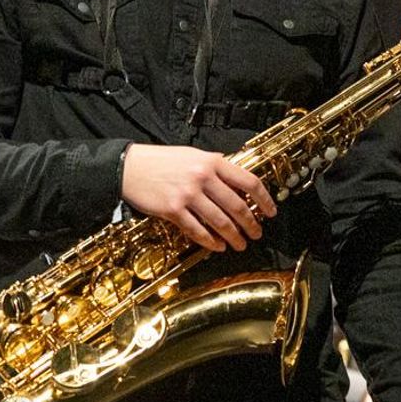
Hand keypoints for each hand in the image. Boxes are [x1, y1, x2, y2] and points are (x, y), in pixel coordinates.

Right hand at [120, 144, 275, 251]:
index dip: (264, 199)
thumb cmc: (161, 160)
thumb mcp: (193, 155)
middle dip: (251, 224)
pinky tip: (218, 246)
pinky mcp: (173, 210)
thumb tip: (235, 179)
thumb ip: (215, 165)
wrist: (129, 167)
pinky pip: (197, 230)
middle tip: (257, 233)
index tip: (271, 211)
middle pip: (237, 205)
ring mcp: (188, 195)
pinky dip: (211, 242)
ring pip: (220, 221)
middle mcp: (203, 178)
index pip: (248, 181)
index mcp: (212, 162)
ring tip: (240, 244)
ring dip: (234, 236)